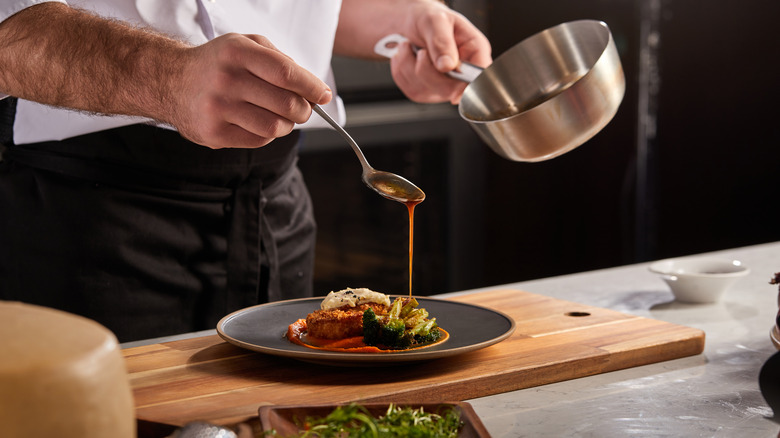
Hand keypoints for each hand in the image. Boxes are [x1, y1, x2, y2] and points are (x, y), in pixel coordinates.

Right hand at [172, 33, 331, 148]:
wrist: (170, 82)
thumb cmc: (217, 64)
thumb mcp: (245, 46)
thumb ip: (280, 60)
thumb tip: (313, 88)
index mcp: (237, 52)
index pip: (287, 73)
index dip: (312, 87)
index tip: (323, 95)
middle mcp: (226, 79)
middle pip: (286, 104)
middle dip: (304, 110)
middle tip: (303, 109)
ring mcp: (218, 108)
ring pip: (275, 127)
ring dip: (287, 125)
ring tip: (280, 116)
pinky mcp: (214, 133)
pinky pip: (258, 140)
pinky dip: (267, 134)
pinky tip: (258, 122)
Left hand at [388, 2, 490, 104]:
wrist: (408, 22)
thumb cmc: (428, 18)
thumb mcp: (435, 20)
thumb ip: (442, 42)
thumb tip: (448, 66)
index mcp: (474, 50)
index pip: (480, 75)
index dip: (470, 87)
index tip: (454, 95)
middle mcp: (462, 71)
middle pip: (449, 89)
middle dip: (426, 70)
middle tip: (421, 51)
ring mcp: (444, 84)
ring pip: (427, 90)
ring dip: (409, 67)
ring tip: (409, 47)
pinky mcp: (427, 90)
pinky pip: (412, 90)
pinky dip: (402, 72)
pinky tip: (406, 56)